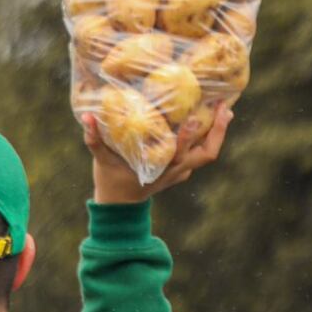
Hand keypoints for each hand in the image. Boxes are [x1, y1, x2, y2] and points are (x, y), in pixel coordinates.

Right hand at [86, 104, 233, 203]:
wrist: (119, 205)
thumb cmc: (111, 180)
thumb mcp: (102, 160)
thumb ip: (94, 140)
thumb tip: (86, 116)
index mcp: (160, 169)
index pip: (181, 154)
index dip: (190, 137)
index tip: (194, 117)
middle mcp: (176, 171)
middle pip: (207, 154)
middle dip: (218, 132)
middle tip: (224, 107)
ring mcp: (181, 172)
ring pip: (207, 154)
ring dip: (218, 133)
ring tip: (225, 109)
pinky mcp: (181, 169)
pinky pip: (200, 153)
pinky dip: (207, 137)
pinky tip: (209, 118)